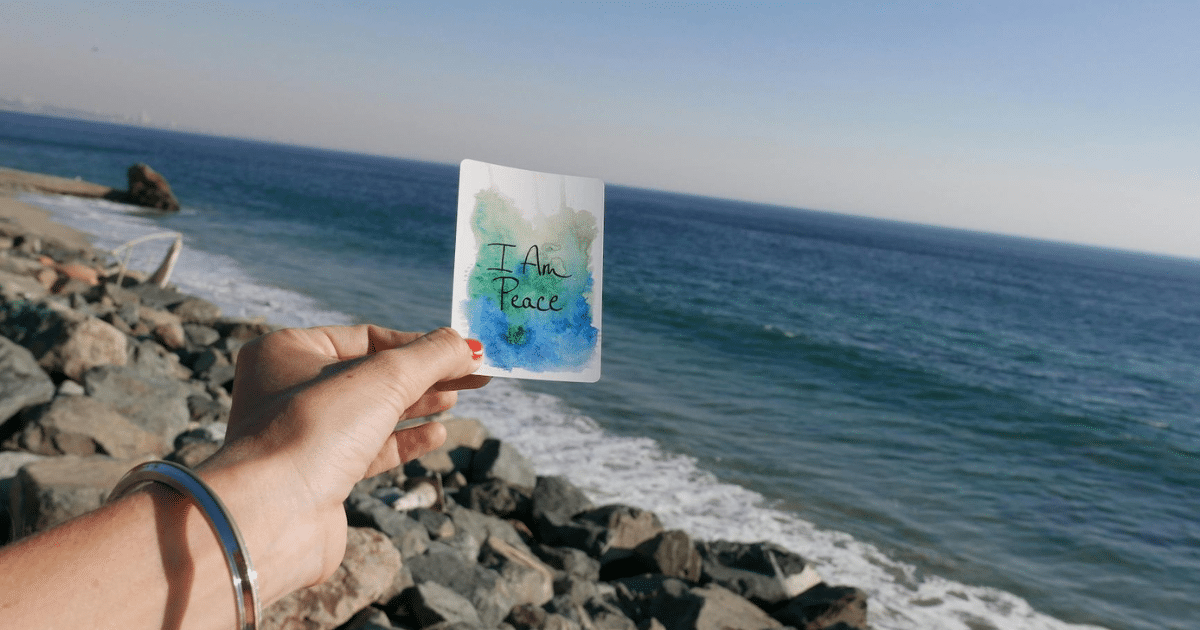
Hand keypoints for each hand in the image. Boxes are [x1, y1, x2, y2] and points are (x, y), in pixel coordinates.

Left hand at [198, 325, 488, 600]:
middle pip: (373, 374)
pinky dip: (403, 440)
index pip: (367, 337)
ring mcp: (303, 435)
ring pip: (371, 412)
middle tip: (473, 374)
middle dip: (424, 374)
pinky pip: (368, 450)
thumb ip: (432, 355)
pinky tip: (436, 434)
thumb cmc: (316, 429)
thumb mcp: (385, 377)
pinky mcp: (318, 477)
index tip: (463, 351)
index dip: (419, 344)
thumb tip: (469, 344)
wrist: (273, 517)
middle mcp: (287, 389)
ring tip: (455, 398)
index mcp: (287, 351)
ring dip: (416, 405)